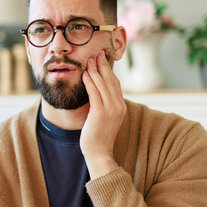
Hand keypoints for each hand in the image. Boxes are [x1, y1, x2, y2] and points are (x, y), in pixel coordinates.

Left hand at [80, 50, 126, 178]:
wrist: (99, 152)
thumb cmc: (98, 136)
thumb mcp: (105, 118)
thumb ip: (105, 106)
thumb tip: (97, 93)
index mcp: (121, 107)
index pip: (116, 84)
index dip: (109, 71)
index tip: (103, 60)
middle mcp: (119, 106)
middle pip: (111, 81)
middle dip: (103, 66)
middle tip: (97, 54)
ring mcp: (111, 110)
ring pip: (103, 85)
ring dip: (95, 70)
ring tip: (89, 61)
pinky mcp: (100, 113)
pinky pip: (94, 93)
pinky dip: (90, 81)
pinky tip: (85, 74)